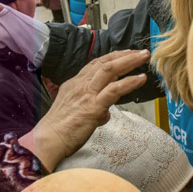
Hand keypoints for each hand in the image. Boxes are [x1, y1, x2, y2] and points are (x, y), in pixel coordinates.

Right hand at [22, 49, 149, 170]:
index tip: (125, 54)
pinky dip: (129, 82)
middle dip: (124, 55)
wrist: (48, 140)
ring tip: (144, 57)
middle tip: (140, 52)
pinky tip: (140, 78)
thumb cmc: (59, 130)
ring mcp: (87, 93)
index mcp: (74, 84)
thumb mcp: (73, 111)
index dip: (112, 58)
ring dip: (130, 61)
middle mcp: (80, 84)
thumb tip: (104, 112)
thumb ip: (91, 108)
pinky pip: (114, 90)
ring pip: (110, 70)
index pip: (95, 65)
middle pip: (105, 63)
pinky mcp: (93, 106)